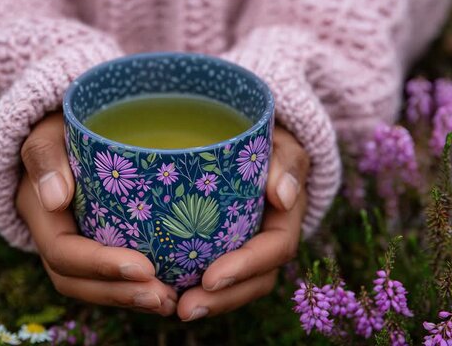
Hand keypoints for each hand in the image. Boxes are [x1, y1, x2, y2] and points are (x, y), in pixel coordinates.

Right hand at [16, 113, 177, 315]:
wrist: (65, 132)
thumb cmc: (59, 128)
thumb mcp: (46, 132)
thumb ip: (45, 156)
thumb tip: (54, 198)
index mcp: (41, 215)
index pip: (63, 253)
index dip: (100, 266)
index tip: (144, 267)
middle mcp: (54, 238)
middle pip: (77, 281)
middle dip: (118, 293)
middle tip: (162, 296)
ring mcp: (74, 245)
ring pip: (93, 286)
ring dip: (130, 299)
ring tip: (171, 302)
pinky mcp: (96, 243)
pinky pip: (109, 277)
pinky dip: (135, 288)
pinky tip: (171, 291)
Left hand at [176, 126, 308, 320]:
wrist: (254, 145)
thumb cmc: (268, 141)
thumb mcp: (281, 144)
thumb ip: (285, 163)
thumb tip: (284, 196)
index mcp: (285, 219)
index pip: (274, 250)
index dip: (246, 268)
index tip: (211, 278)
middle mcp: (268, 241)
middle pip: (254, 281)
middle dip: (222, 300)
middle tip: (185, 309)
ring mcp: (246, 248)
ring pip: (234, 286)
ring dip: (207, 302)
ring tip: (173, 309)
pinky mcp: (223, 248)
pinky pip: (213, 274)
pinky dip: (193, 286)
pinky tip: (165, 293)